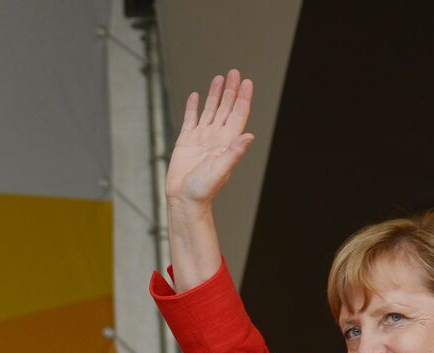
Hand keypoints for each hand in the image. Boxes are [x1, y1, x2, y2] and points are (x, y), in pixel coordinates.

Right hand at [164, 69, 254, 207]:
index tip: (246, 82)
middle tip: (234, 73)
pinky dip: (193, 107)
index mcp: (227, 142)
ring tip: (219, 78)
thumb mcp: (221, 169)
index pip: (238, 114)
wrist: (183, 199)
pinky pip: (190, 119)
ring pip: (210, 110)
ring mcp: (201, 138)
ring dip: (215, 94)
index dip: (243, 98)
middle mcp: (216, 137)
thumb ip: (234, 152)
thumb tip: (249, 136)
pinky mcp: (185, 141)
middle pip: (226, 108)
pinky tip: (196, 96)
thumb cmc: (203, 189)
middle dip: (231, 90)